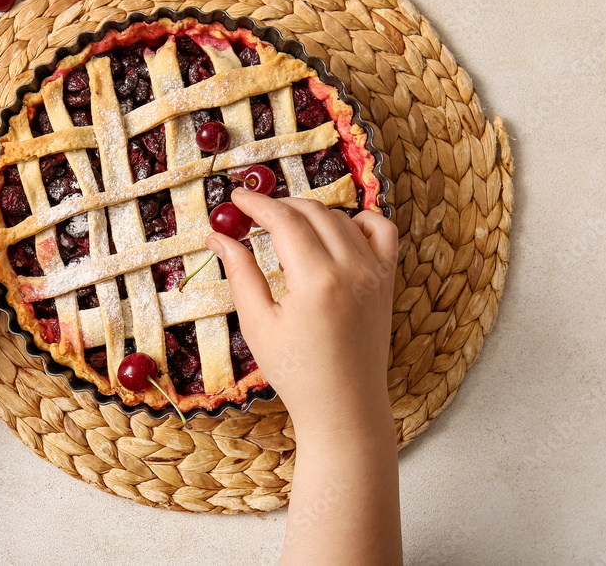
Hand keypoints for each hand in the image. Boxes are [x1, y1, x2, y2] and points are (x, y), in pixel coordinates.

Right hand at [205, 188, 397, 435]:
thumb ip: (240, 273)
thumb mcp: (257, 324)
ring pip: (342, 217)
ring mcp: (375, 273)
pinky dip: (359, 220)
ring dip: (310, 213)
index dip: (257, 204)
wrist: (345, 407)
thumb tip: (218, 236)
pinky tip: (336, 230)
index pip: (284, 220)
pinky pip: (382, 231)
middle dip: (279, 205)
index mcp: (317, 281)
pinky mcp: (387, 281)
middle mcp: (352, 269)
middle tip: (253, 215)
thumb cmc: (296, 373)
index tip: (236, 197)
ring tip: (284, 228)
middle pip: (312, 212)